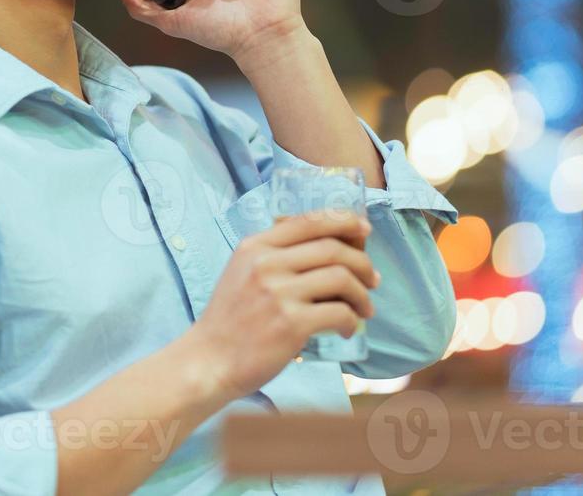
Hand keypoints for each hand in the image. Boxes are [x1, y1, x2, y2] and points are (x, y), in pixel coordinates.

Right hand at [186, 211, 379, 399]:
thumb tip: (329, 244)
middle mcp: (266, 264)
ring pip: (341, 277)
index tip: (364, 230)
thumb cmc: (231, 319)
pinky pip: (338, 312)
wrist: (209, 361)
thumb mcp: (242, 271)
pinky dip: (351, 320)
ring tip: (365, 308)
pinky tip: (347, 329)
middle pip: (332, 247)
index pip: (309, 220)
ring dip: (362, 293)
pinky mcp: (290, 324)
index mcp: (255, 246)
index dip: (344, 221)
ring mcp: (278, 293)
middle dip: (362, 262)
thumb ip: (275, 254)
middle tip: (372, 279)